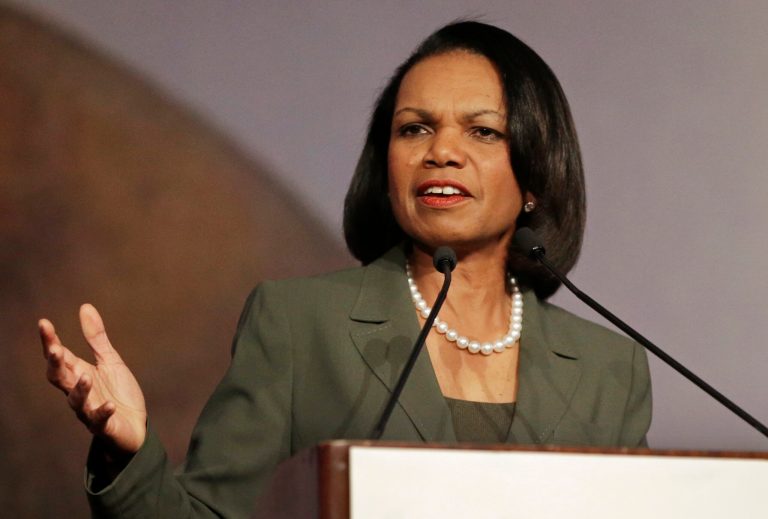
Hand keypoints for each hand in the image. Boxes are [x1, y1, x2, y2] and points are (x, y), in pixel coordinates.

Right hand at [40, 304, 146, 454]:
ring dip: (79, 389)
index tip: (43, 323)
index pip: (59, 356)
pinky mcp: (104, 425)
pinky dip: (102, 412)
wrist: (134, 426)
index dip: (50, 341)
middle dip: (56, 365)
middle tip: (55, 349)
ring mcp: (89, 410)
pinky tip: (109, 405)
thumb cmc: (118, 392)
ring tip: (86, 376)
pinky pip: (100, 420)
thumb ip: (96, 338)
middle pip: (60, 378)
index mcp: (79, 373)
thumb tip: (84, 306)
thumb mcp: (110, 360)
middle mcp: (79, 392)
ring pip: (77, 401)